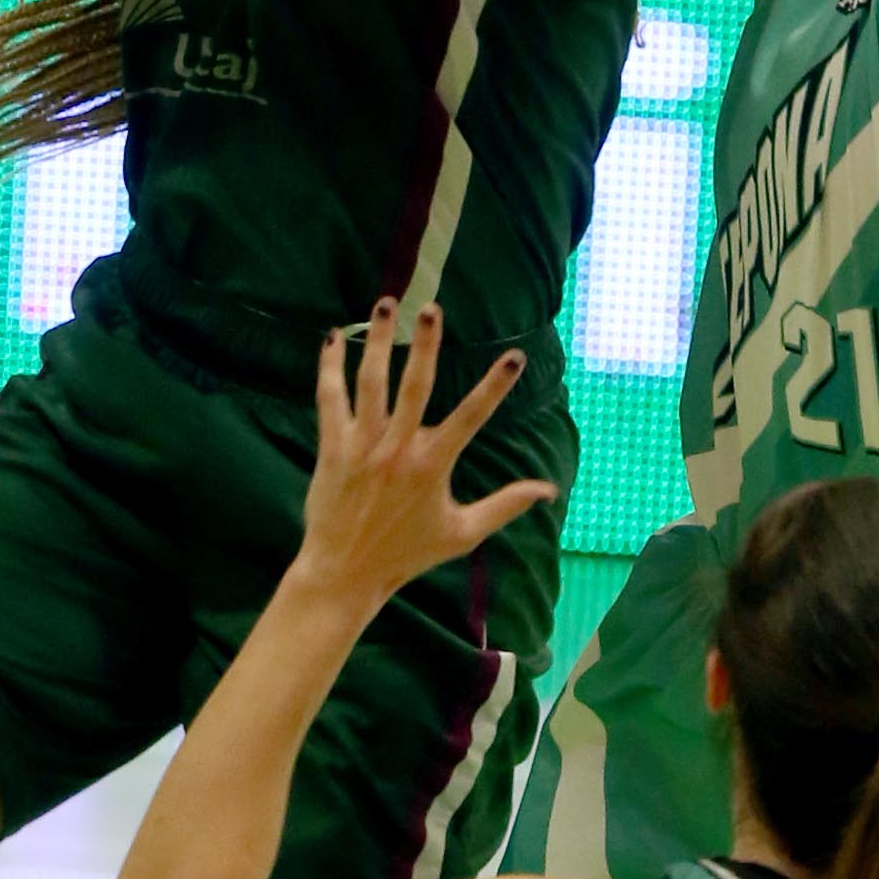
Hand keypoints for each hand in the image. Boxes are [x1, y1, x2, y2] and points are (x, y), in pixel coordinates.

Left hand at [294, 296, 556, 618]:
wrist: (346, 572)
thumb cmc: (407, 553)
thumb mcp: (463, 533)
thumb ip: (505, 505)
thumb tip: (549, 490)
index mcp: (432, 466)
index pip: (471, 418)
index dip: (495, 387)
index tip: (514, 356)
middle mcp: (397, 451)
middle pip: (414, 387)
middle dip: (426, 345)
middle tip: (432, 308)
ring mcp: (362, 447)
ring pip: (370, 384)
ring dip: (375, 342)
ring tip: (384, 306)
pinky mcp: (332, 448)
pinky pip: (330, 400)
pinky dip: (329, 368)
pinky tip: (332, 339)